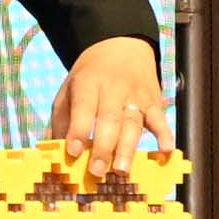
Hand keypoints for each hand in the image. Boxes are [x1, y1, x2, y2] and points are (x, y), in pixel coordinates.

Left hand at [44, 35, 172, 186]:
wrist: (121, 47)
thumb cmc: (89, 78)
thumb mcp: (68, 91)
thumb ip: (61, 120)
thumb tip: (52, 153)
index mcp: (88, 83)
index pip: (83, 106)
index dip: (78, 129)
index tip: (73, 152)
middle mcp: (114, 88)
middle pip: (110, 119)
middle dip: (103, 147)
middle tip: (97, 171)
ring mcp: (137, 95)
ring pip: (134, 122)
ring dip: (128, 148)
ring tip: (122, 170)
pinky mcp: (154, 101)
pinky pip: (160, 119)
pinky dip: (165, 135)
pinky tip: (165, 152)